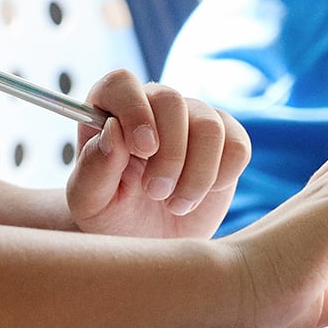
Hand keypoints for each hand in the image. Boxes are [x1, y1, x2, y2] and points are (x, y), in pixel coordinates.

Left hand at [66, 70, 250, 239]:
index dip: (134, 110)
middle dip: (168, 155)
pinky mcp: (226, 142)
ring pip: (209, 126)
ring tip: (175, 204)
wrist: (148, 244)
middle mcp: (153, 106)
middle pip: (171, 101)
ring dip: (195, 174)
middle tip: (155, 193)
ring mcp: (193, 120)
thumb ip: (95, 167)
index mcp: (110, 111)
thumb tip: (114, 130)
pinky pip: (237, 146)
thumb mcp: (90, 202)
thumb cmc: (113, 218)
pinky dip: (222, 177)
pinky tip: (199, 196)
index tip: (141, 149)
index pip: (122, 83)